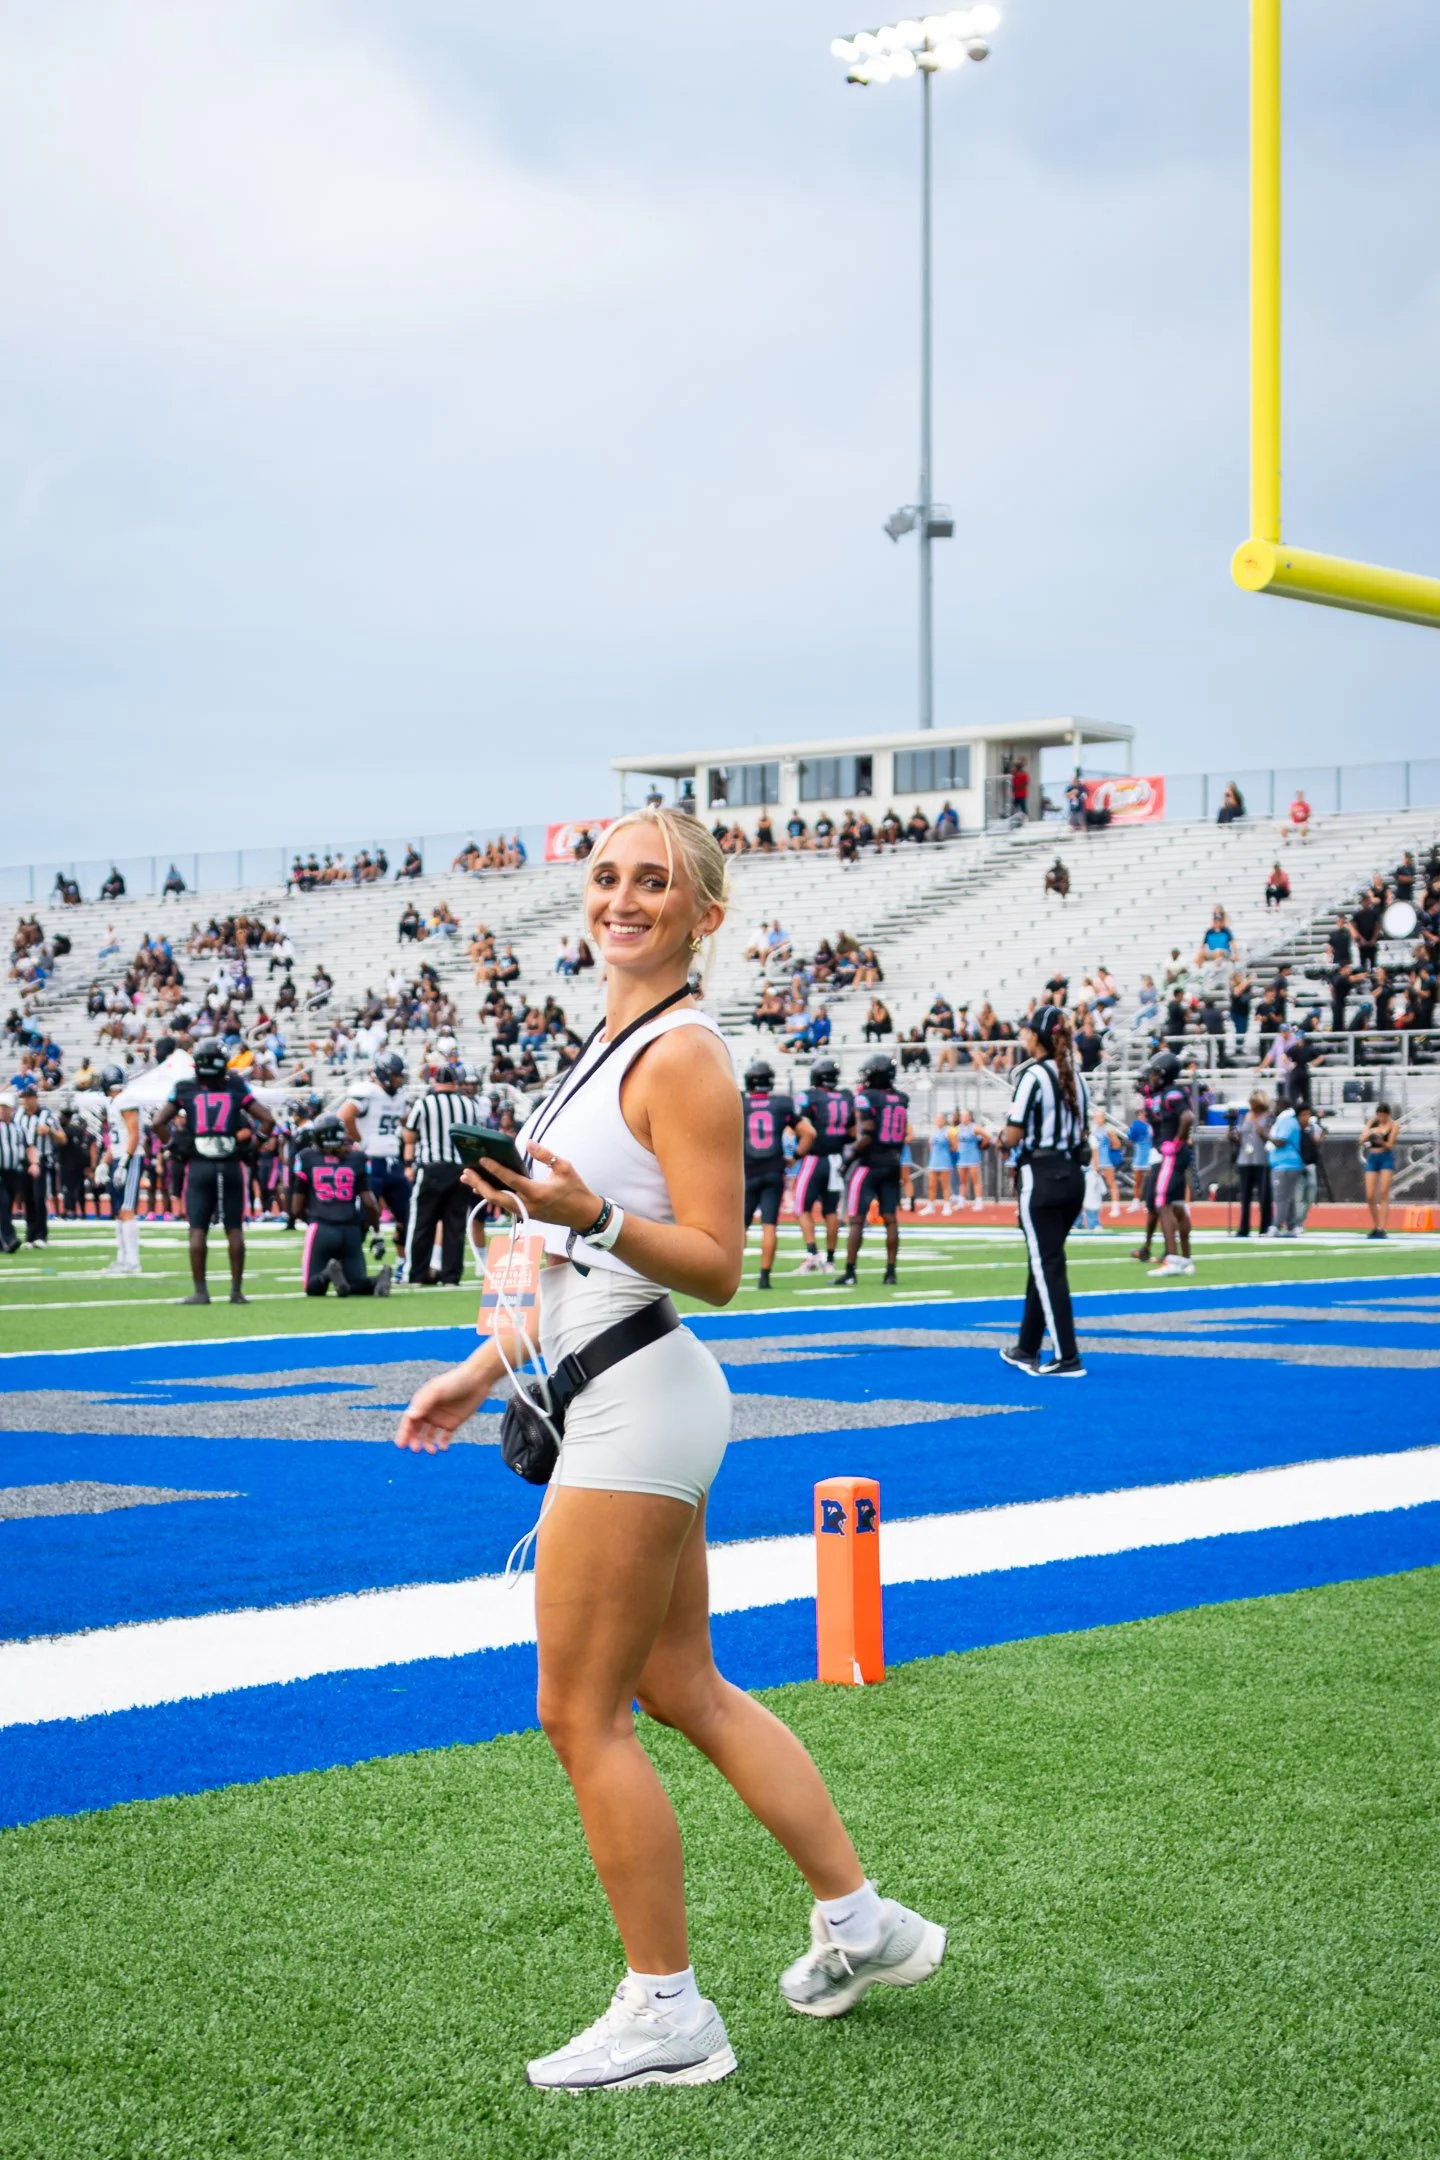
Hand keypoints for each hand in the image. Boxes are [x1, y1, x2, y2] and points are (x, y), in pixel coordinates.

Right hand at [395, 1365, 488, 1453]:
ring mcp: (440, 1418)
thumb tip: (410, 1416)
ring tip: (432, 1451)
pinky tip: (443, 1448)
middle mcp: (428, 1412)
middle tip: (416, 1449)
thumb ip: (424, 1403)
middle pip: (416, 1430)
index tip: (401, 1445)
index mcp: (421, 1403)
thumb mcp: (438, 1390)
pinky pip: (444, 1437)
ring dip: (427, 1444)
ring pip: (428, 1436)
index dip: (403, 1433)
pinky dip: (442, 1444)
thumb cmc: (455, 1381)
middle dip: (414, 1441)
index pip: (409, 1420)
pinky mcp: (452, 1423)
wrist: (476, 1380)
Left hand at [459, 1141, 600, 1232]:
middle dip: (479, 1184)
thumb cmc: (576, 1189)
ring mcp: (526, 1212)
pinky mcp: (526, 1214)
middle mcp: (528, 1205)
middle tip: (466, 1172)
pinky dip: (492, 1195)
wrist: (583, 1215)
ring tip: (468, 1178)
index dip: (495, 1169)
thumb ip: (546, 1155)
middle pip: (496, 1196)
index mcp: (538, 1192)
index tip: (482, 1158)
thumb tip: (529, 1142)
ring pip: (498, 1202)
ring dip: (482, 1190)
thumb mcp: (565, 1167)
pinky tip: (482, 1188)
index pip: (511, 1180)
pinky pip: (504, 1205)